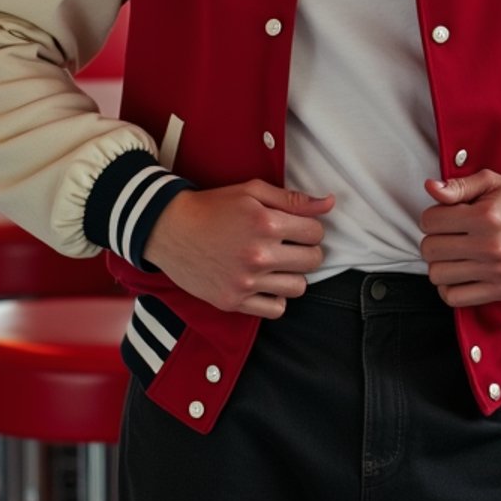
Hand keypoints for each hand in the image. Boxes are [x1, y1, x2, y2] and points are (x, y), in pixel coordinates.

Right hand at [142, 180, 334, 318]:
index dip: (310, 229)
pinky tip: (266, 282)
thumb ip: (294, 199)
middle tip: (290, 245)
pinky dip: (276, 297)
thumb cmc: (213, 206)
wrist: (170, 229)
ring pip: (299, 287)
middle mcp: (259, 254)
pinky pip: (276, 309)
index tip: (298, 229)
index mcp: (266, 223)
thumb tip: (330, 203)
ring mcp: (246, 281)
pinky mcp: (234, 301)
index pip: (316, 232)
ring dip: (293, 274)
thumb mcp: (252, 191)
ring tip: (278, 264)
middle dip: (307, 251)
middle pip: (313, 260)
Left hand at [419, 171, 500, 307]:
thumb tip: (429, 188)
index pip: (430, 222)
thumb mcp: (491, 182)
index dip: (432, 217)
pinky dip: (449, 287)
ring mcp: (498, 272)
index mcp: (485, 217)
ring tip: (453, 254)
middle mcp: (491, 247)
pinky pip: (455, 298)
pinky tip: (458, 274)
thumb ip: (458, 186)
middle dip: (433, 239)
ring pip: (438, 275)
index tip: (443, 217)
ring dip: (440, 264)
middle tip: (448, 235)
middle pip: (431, 250)